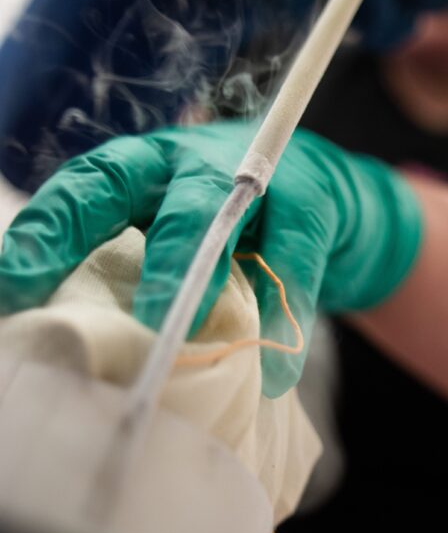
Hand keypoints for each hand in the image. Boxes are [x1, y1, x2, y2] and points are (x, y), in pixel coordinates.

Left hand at [0, 122, 422, 396]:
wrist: (331, 204)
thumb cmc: (234, 233)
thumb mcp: (179, 240)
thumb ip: (138, 278)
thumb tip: (78, 350)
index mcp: (140, 169)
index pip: (80, 189)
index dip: (44, 233)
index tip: (10, 286)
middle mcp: (183, 161)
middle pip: (127, 186)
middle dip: (80, 239)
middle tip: (74, 313)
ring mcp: (249, 173)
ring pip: (208, 213)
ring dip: (189, 273)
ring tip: (172, 331)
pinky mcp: (310, 203)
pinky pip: (292, 259)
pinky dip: (282, 312)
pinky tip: (274, 371)